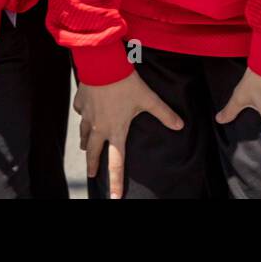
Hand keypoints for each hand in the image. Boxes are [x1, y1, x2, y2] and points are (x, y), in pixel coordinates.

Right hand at [74, 72, 183, 198]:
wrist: (103, 64)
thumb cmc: (126, 83)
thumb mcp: (148, 98)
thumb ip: (164, 113)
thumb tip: (180, 125)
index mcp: (116, 131)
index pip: (116, 163)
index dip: (115, 182)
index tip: (113, 198)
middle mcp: (99, 127)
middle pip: (93, 153)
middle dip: (92, 166)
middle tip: (91, 175)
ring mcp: (87, 115)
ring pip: (83, 134)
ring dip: (85, 143)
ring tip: (85, 148)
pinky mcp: (81, 101)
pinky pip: (80, 112)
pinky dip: (83, 115)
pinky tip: (85, 113)